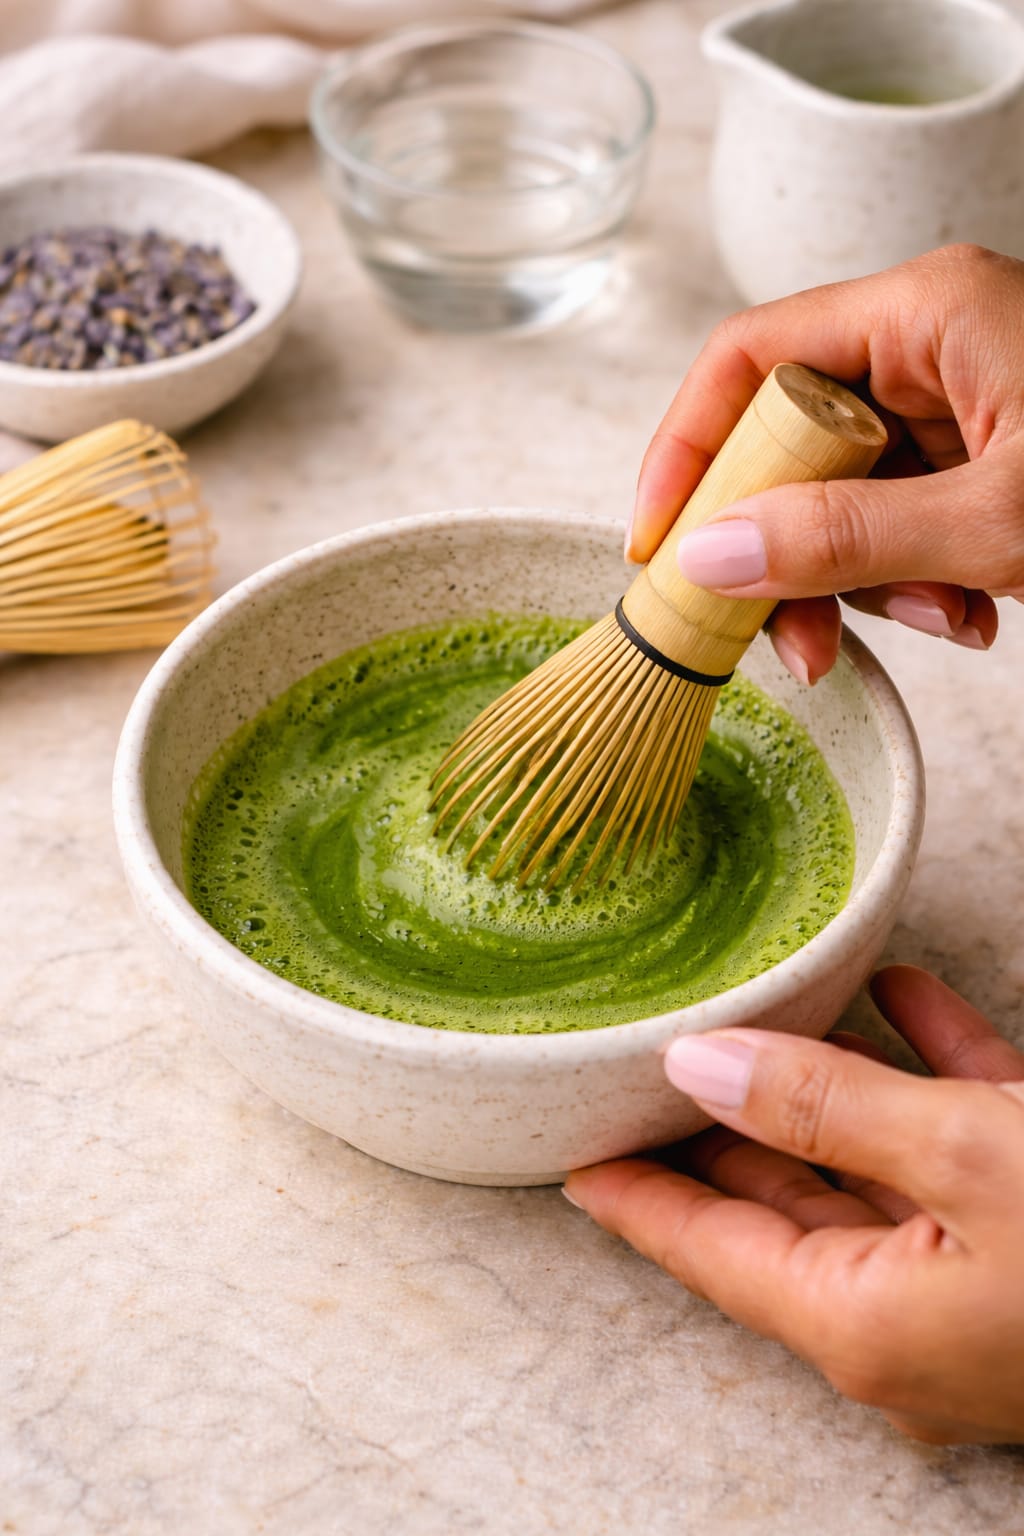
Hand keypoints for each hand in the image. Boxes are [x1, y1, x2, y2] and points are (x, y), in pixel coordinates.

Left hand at [563, 966, 1023, 1443]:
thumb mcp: (961, 1154)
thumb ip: (824, 1108)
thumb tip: (698, 1066)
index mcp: (865, 1323)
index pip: (710, 1250)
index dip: (637, 1194)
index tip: (575, 1153)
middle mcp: (909, 1324)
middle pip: (782, 1213)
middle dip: (722, 1133)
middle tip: (654, 1072)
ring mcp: (977, 1292)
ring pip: (873, 1175)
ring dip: (832, 1091)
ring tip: (769, 1023)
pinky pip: (963, 1151)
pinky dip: (928, 1073)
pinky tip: (901, 996)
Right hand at [628, 243, 1023, 681]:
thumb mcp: (995, 520)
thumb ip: (844, 539)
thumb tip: (708, 560)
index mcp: (922, 311)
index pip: (747, 358)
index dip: (685, 450)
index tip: (658, 547)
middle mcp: (927, 344)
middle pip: (785, 441)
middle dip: (788, 553)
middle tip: (790, 643)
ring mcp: (953, 402)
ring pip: (838, 496)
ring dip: (867, 584)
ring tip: (949, 623)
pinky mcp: (976, 457)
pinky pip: (896, 521)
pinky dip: (916, 583)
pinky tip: (977, 612)